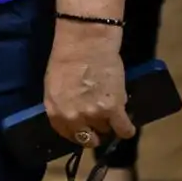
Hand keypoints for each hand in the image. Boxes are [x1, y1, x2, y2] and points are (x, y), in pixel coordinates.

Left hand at [43, 22, 134, 150]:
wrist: (85, 42)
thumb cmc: (67, 58)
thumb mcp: (55, 86)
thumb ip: (63, 105)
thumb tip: (76, 119)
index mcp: (55, 111)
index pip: (68, 135)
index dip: (78, 134)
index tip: (86, 131)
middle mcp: (72, 117)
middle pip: (88, 138)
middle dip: (95, 131)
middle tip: (101, 120)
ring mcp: (93, 115)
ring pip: (106, 130)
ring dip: (110, 122)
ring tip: (112, 107)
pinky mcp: (113, 110)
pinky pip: (124, 130)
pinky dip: (127, 129)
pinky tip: (127, 123)